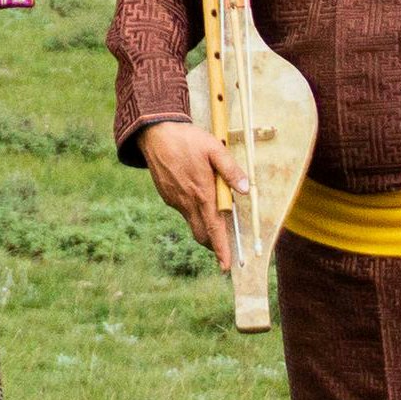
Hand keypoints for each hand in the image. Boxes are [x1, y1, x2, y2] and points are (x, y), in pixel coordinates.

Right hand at [136, 119, 245, 272]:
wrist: (154, 133)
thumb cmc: (187, 140)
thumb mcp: (215, 149)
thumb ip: (231, 170)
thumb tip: (246, 190)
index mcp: (202, 194)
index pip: (214, 229)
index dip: (221, 250)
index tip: (226, 266)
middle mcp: (187, 202)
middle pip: (201, 233)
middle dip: (213, 242)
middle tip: (223, 241)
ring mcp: (175, 200)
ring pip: (191, 221)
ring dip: (203, 222)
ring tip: (209, 202)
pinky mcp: (166, 195)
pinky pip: (182, 209)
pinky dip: (192, 208)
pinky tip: (194, 189)